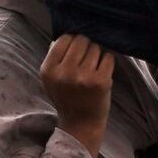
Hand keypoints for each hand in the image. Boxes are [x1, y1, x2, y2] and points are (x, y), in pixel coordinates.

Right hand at [40, 33, 114, 157]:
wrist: (81, 124)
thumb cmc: (66, 97)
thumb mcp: (51, 79)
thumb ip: (54, 57)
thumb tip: (66, 34)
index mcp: (49, 70)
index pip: (64, 39)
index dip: (72, 42)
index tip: (75, 52)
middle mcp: (65, 73)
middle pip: (81, 40)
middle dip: (86, 46)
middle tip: (86, 59)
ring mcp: (84, 77)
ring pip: (96, 47)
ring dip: (97, 54)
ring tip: (93, 68)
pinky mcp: (101, 81)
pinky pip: (108, 57)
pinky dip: (107, 61)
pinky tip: (102, 72)